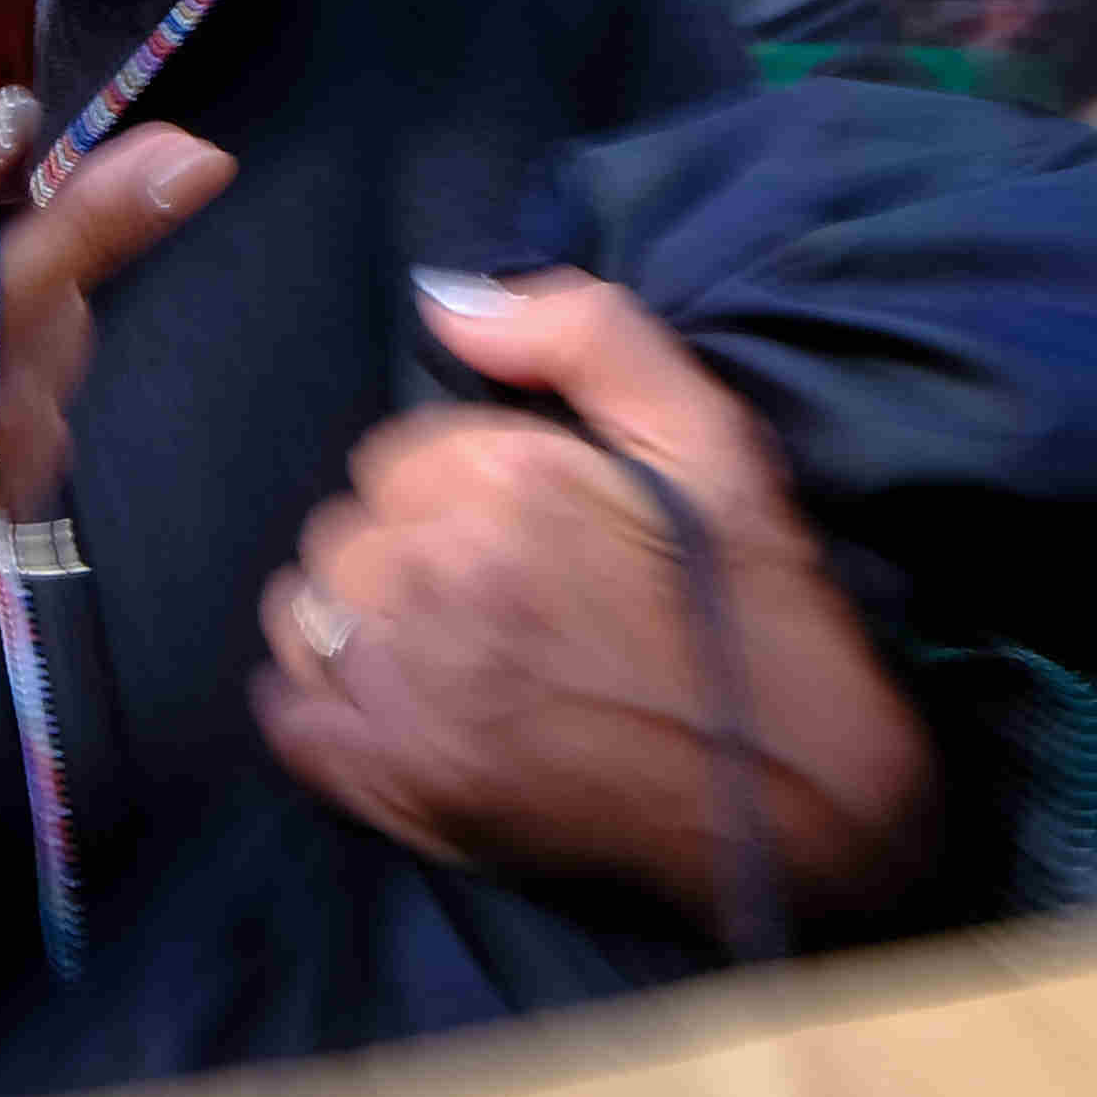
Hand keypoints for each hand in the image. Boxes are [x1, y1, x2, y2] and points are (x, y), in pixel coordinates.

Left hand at [259, 272, 932, 925]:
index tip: (520, 536)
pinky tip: (394, 711)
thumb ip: (582, 332)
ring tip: (450, 657)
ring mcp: (416, 691)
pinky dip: (321, 709)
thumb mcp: (711, 434)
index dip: (454, 493)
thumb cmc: (764, 610)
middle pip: (348, 536)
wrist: (806, 800)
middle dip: (406, 555)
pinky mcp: (407, 788)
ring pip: (306, 618)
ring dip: (357, 626)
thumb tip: (441, 296)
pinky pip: (290, 719)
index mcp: (507, 480)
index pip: (395, 457)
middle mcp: (443, 579)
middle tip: (498, 601)